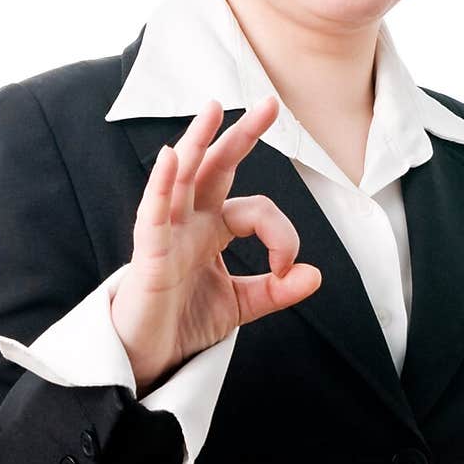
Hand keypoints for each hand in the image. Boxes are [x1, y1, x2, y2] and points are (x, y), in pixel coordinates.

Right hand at [110, 95, 321, 392]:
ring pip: (183, 177)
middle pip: (215, 167)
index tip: (287, 269)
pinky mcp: (149, 254)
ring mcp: (167, 234)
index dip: (281, 235)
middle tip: (271, 103)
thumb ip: (277, 290)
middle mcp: (189, 223)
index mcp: (211, 229)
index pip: (255, 210)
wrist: (148, 360)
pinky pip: (153, 213)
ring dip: (198, 141)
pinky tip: (171, 157)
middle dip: (242, 135)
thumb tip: (315, 274)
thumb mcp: (241, 304)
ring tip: (215, 108)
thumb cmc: (184, 324)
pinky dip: (161, 184)